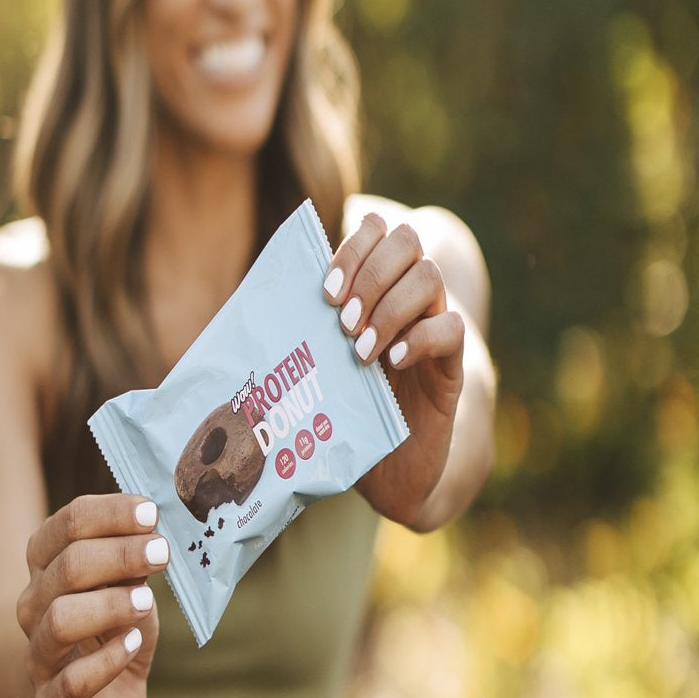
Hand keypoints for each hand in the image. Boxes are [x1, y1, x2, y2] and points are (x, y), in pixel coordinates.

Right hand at [15, 493, 166, 697]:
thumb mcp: (132, 589)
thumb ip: (138, 562)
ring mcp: (38, 658)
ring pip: (60, 620)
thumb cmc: (118, 633)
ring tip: (147, 601)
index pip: (66, 525)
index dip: (109, 514)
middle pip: (66, 567)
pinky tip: (133, 644)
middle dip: (119, 555)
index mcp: (47, 568)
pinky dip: (107, 661)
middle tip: (162, 552)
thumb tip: (157, 528)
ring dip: (109, 605)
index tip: (151, 512)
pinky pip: (72, 682)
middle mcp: (33, 608)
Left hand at [323, 213, 465, 527]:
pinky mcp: (452, 365)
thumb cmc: (342, 413)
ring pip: (429, 277)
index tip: (327, 291)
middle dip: (370, 274)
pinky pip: (452, 328)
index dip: (353, 248)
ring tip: (360, 350)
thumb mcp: (316, 365)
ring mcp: (433, 327)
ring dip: (389, 308)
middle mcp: (408, 298)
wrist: (383, 468)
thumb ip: (300, 330)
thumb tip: (246, 308)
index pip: (377, 228)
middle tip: (344, 320)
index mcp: (375, 287)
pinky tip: (391, 363)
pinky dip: (419, 338)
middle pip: (407, 240)